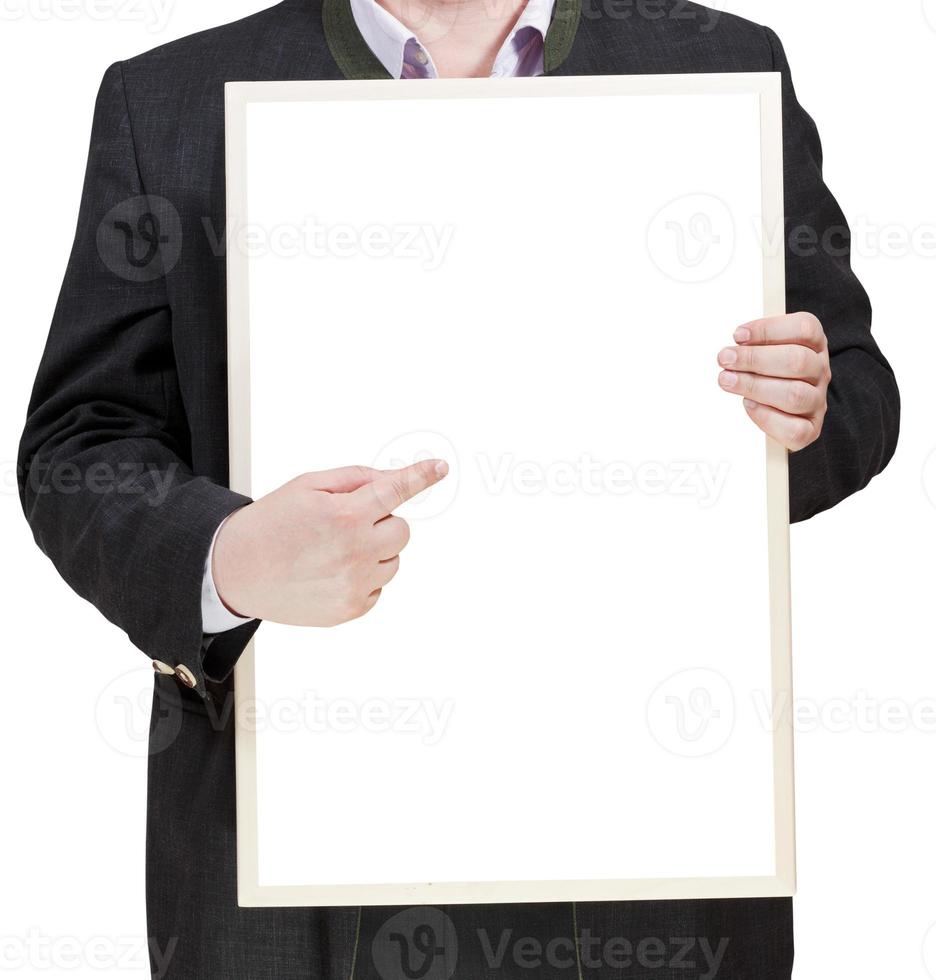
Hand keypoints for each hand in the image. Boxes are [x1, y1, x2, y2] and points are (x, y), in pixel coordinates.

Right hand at [212, 460, 448, 625]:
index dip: (421, 477)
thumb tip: (392, 480)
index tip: (440, 468)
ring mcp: (355, 584)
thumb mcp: (308, 486)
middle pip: (402, 530)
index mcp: (345, 514)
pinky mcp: (350, 609)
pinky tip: (331, 571)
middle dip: (382, 522)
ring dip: (374, 551)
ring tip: (333, 550)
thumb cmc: (272, 523)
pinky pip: (378, 587)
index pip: (396, 491)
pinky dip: (363, 577)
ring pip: (393, 560)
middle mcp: (355, 551)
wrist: (235, 571)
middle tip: (347, 523)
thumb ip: (355, 479)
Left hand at [717, 312, 830, 450]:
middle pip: (797, 360)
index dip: (769, 329)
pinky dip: (766, 417)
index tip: (738, 335)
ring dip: (754, 386)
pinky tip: (749, 405)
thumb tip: (737, 342)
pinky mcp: (810, 430)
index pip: (805, 328)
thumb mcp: (766, 350)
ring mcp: (817, 402)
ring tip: (727, 380)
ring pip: (794, 394)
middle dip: (755, 359)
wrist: (782, 412)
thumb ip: (754, 343)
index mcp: (814, 345)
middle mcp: (820, 372)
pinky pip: (793, 429)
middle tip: (725, 359)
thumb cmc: (770, 375)